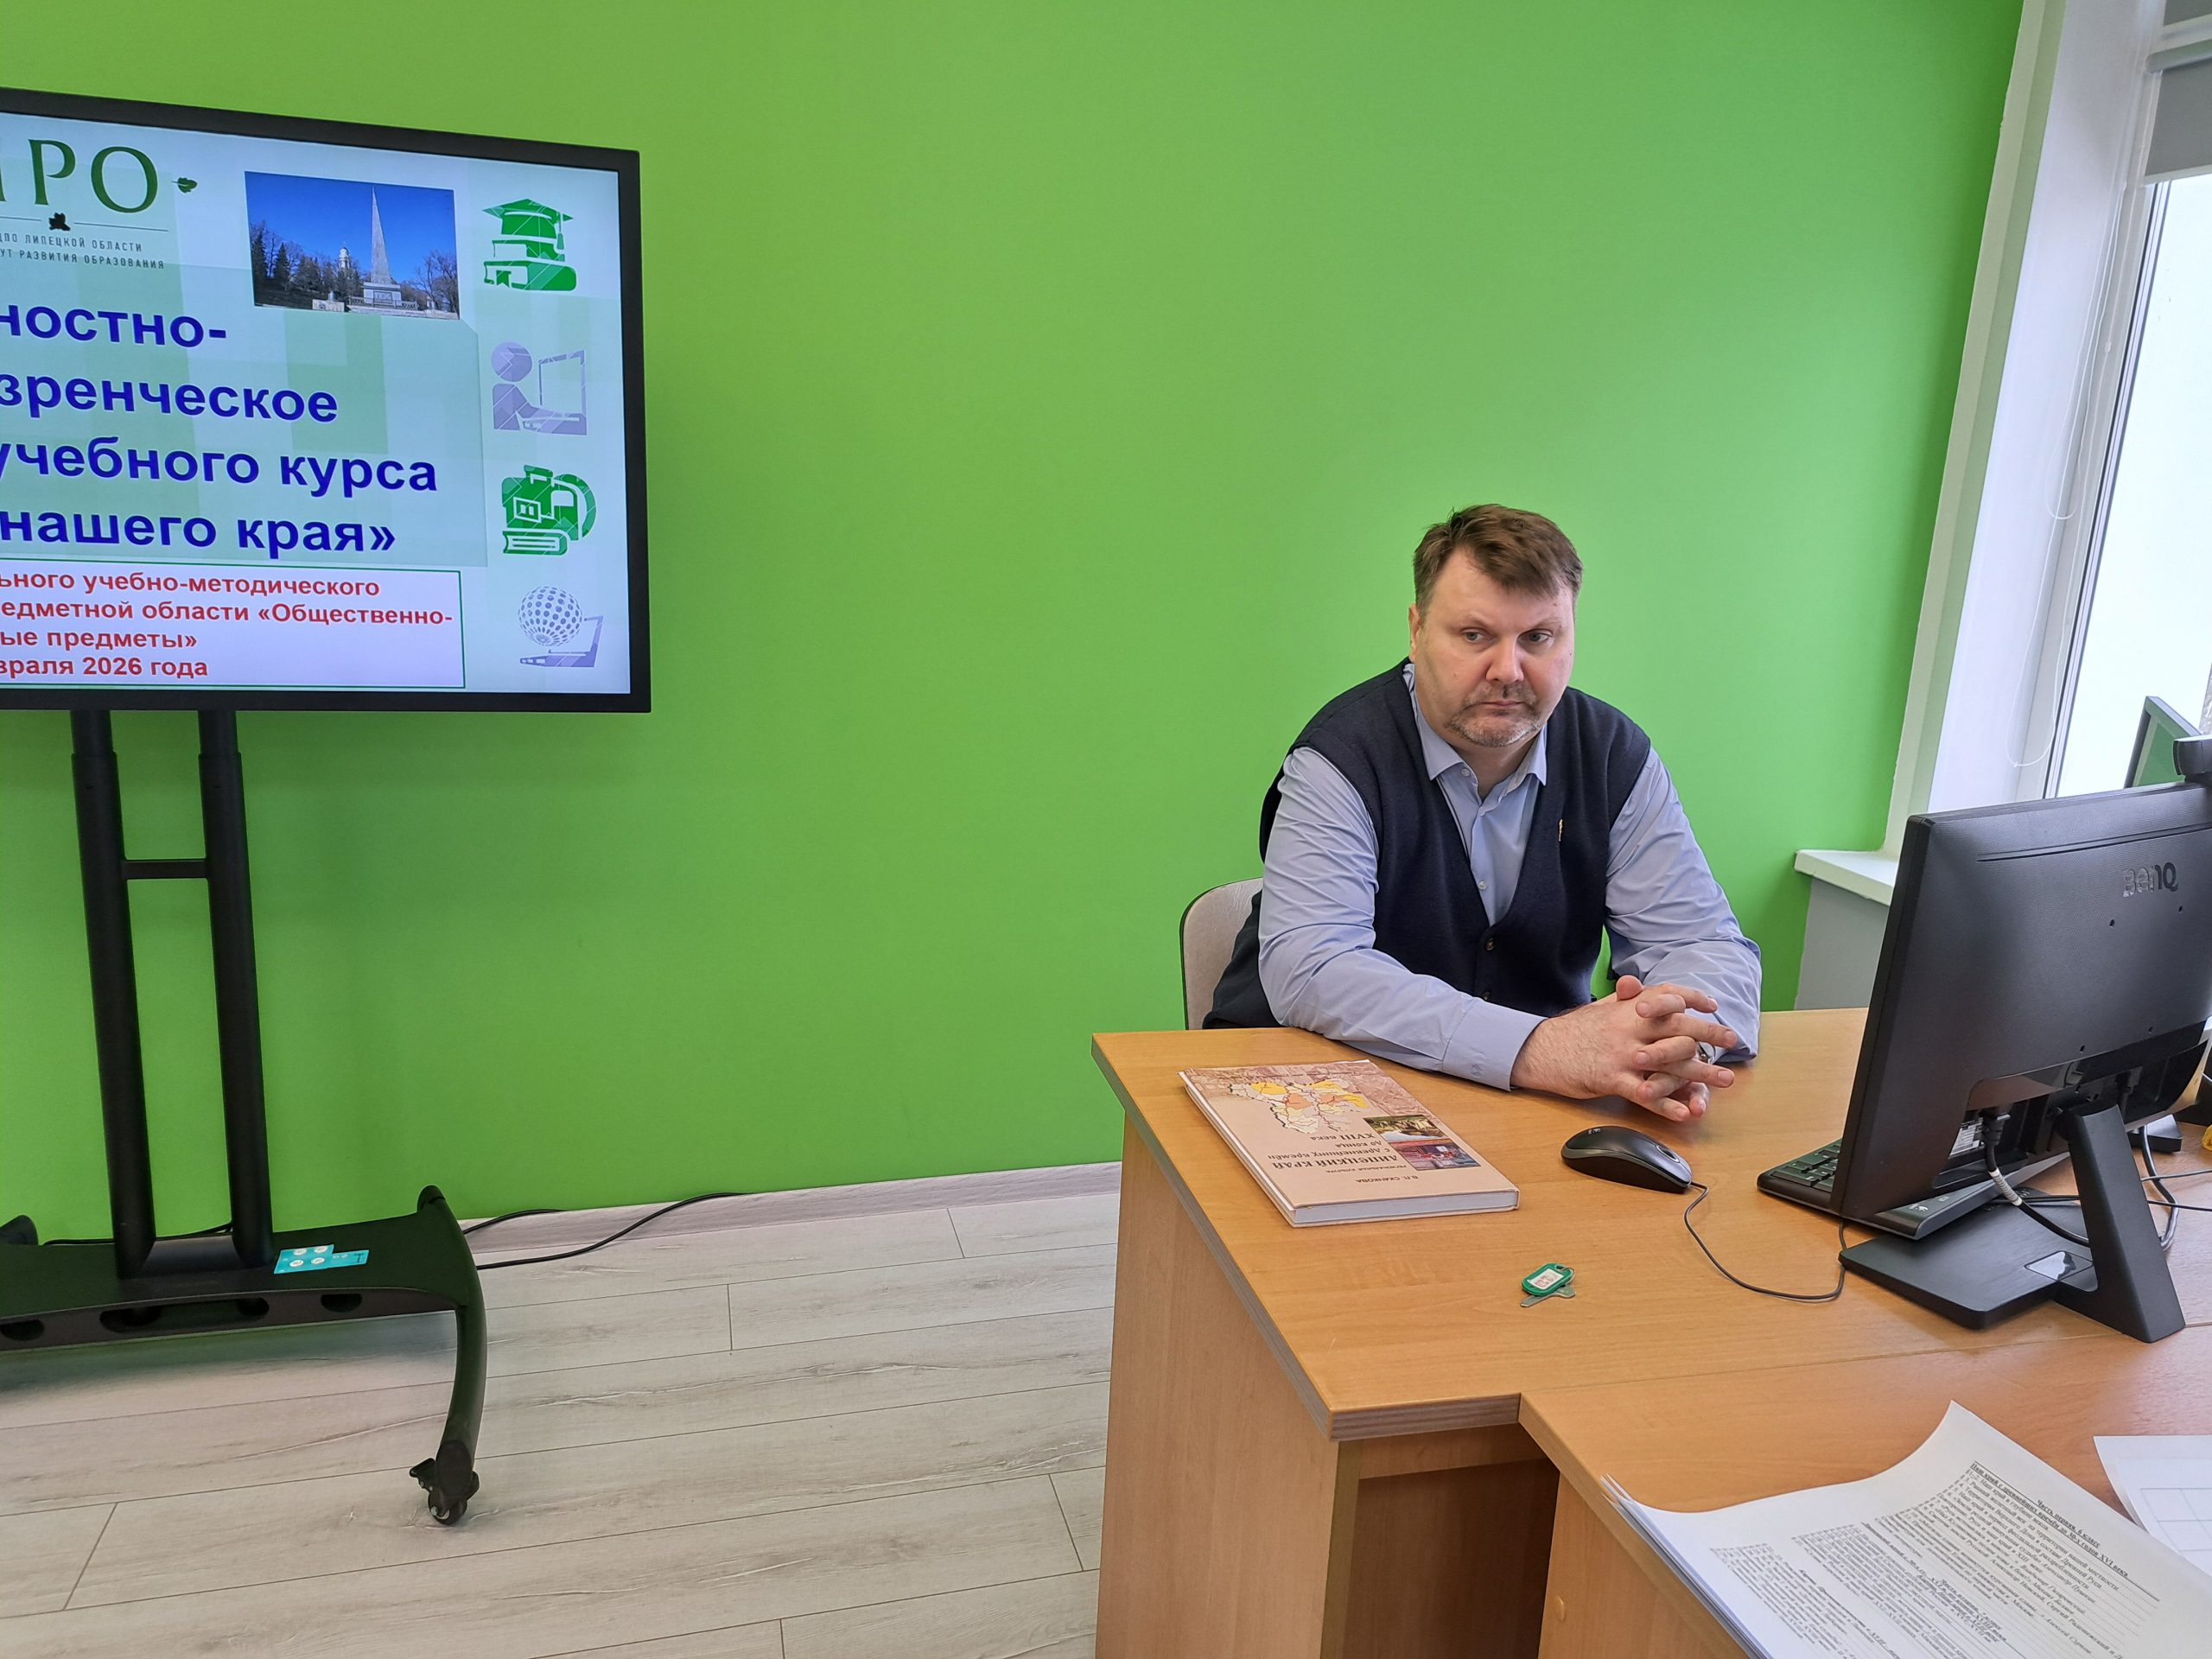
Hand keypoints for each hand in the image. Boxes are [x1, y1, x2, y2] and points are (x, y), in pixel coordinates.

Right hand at [1508, 974, 1738, 1120]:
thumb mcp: (1599, 1009)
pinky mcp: (1612, 1080)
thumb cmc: (1572, 1031)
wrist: (1540, 1050)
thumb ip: (1623, 999)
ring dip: (1701, 1073)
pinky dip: (1667, 1104)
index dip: (1692, 997)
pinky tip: (1686, 1112)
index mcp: (1628, 1009)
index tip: (1712, 1004)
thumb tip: (1635, 983)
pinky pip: (1645, 1094)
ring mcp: (1622, 1055)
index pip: (1667, 996)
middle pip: (1678, 1027)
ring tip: (1725, 1080)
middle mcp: (1629, 1028)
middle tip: (1733, 1039)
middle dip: (1709, 1032)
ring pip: (1670, 1063)